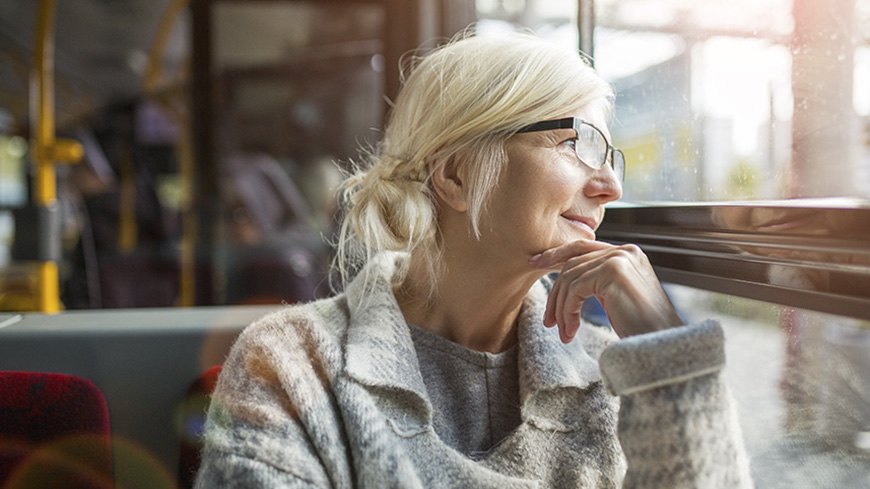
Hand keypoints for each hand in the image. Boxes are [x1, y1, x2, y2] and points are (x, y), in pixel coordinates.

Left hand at [529, 239, 681, 341]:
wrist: (663, 347)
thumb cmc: (641, 329)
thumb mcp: (615, 298)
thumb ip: (597, 282)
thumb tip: (564, 280)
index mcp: (628, 253)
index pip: (583, 247)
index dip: (556, 255)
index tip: (535, 264)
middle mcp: (626, 250)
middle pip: (573, 263)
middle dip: (555, 292)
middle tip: (548, 320)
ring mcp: (621, 258)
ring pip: (570, 277)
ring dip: (561, 309)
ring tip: (563, 332)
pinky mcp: (614, 271)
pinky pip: (575, 289)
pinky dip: (567, 311)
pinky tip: (571, 331)